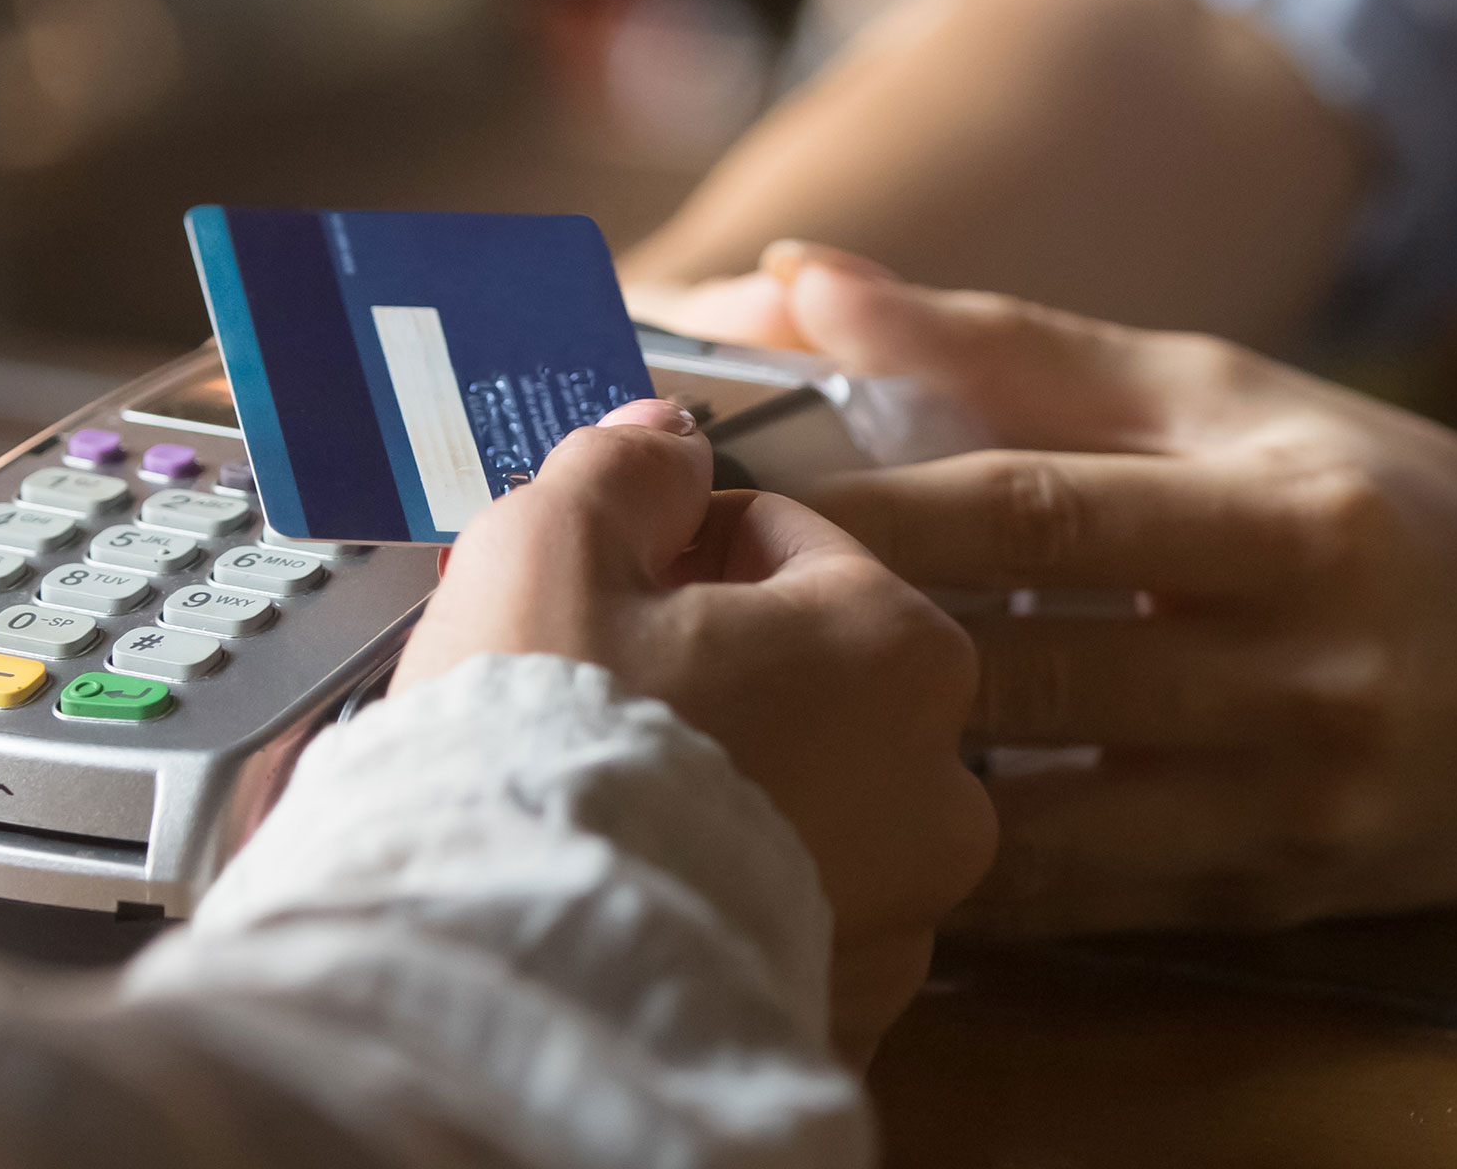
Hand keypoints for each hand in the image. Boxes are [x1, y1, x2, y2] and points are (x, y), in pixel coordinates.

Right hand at [393, 399, 994, 1058]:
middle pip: (803, 678)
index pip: (786, 542)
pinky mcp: (842, 1019)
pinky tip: (626, 887)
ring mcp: (899, 921)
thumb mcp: (553, 544)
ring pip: (796, 801)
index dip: (674, 546)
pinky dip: (716, 892)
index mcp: (897, 649)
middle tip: (586, 687)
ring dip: (719, 783)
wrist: (518, 978)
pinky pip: (777, 916)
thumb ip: (624, 467)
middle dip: (704, 667)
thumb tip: (667, 437)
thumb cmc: (544, 742)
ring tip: (598, 798)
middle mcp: (939, 792)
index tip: (597, 579)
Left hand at [688, 242, 1456, 937]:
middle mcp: (1298, 675)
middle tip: (697, 620)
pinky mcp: (1264, 899)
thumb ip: (1008, 349)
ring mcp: (1286, 808)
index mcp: (1287, 521)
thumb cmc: (1362, 504)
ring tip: (748, 730)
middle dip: (846, 638)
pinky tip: (856, 825)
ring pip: (1033, 813)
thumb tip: (803, 278)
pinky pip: (1073, 899)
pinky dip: (957, 866)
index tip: (731, 497)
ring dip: (884, 771)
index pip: (1037, 513)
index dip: (871, 509)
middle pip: (1021, 662)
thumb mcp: (1217, 397)